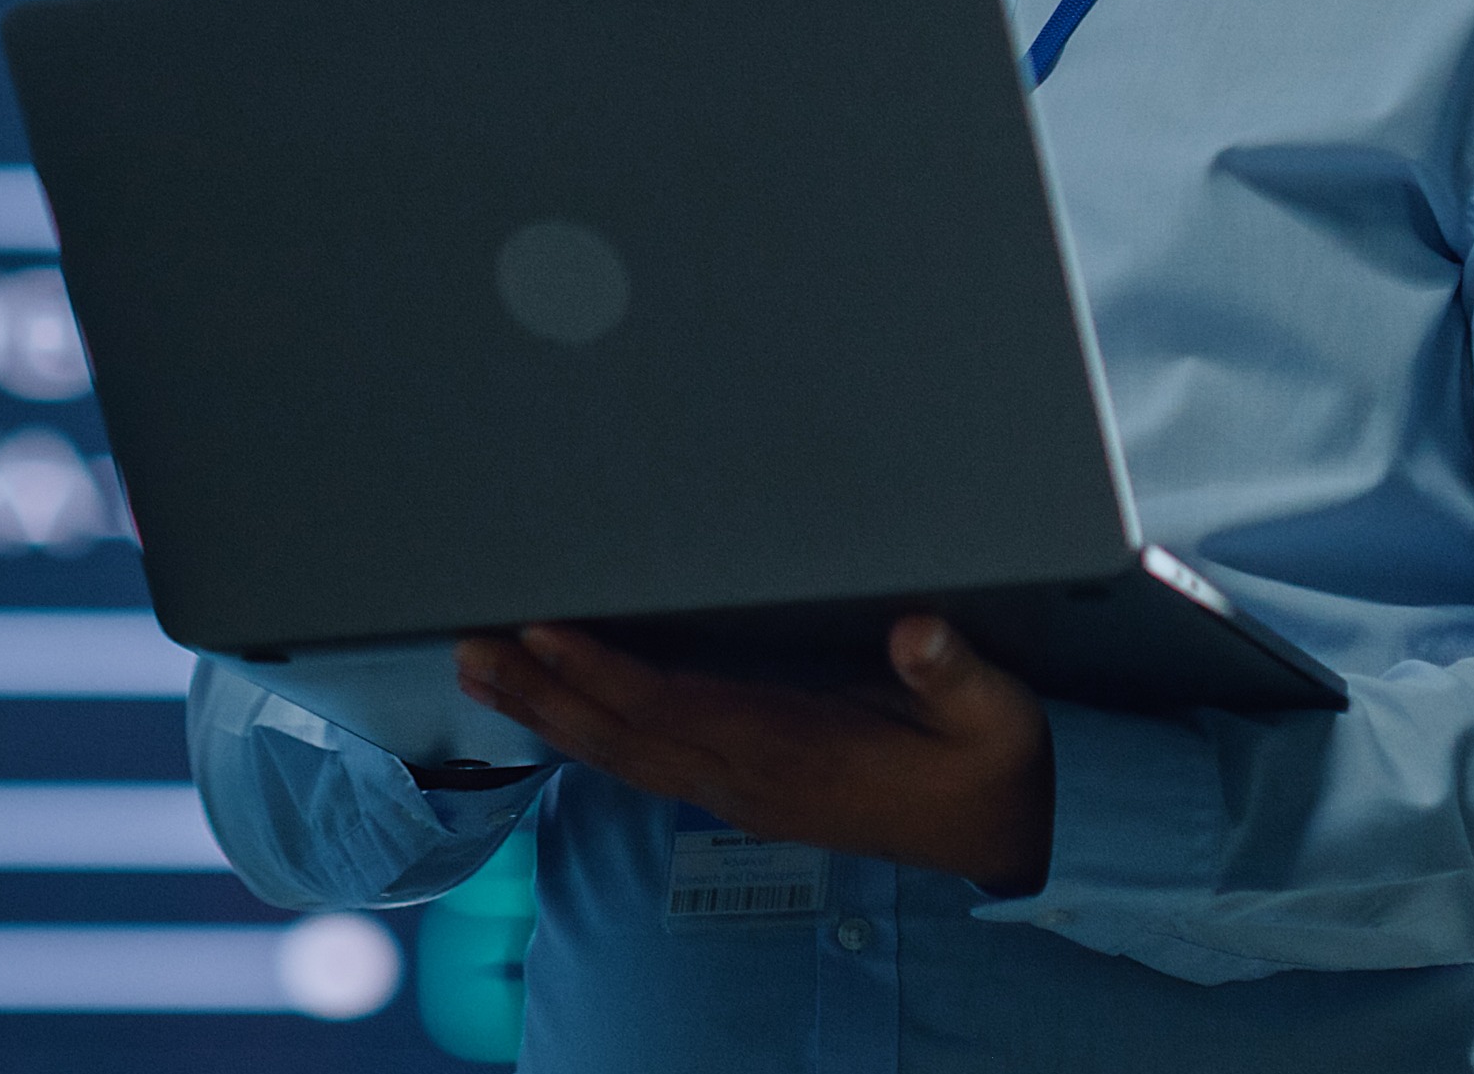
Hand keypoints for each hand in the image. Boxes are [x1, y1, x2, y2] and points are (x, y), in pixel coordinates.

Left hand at [455, 614, 1055, 896]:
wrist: (1002, 839)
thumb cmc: (989, 763)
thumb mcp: (994, 714)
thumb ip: (955, 673)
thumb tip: (918, 635)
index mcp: (795, 749)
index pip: (677, 709)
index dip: (604, 673)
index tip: (545, 633)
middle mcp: (750, 778)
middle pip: (624, 735)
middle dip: (544, 693)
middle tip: (471, 652)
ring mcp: (741, 793)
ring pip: (624, 757)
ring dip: (550, 715)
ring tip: (483, 674)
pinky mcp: (744, 794)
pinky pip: (646, 766)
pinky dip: (589, 736)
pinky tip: (553, 712)